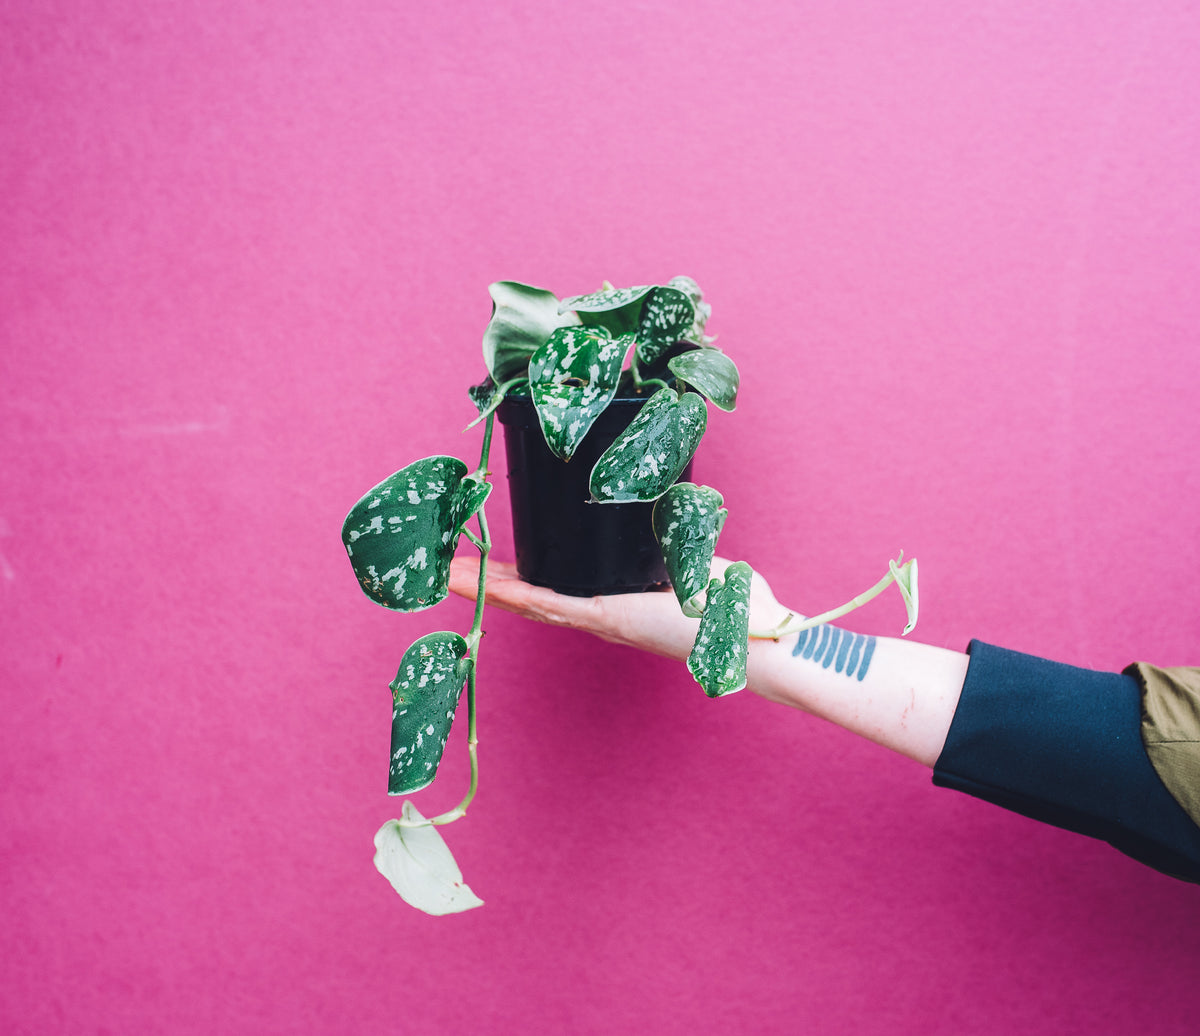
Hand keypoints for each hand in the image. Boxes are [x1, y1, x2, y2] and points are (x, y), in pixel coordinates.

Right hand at [448, 556, 793, 663]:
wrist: (753, 639)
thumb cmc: (734, 607)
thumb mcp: (696, 559)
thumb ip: (678, 538)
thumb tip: (675, 506)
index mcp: (617, 600)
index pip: (558, 586)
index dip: (519, 574)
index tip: (490, 560)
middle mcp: (602, 613)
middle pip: (533, 596)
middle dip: (489, 583)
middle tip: (449, 568)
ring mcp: (603, 618)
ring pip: (533, 601)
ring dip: (488, 589)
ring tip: (449, 576)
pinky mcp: (611, 617)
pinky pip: (554, 605)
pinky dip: (515, 596)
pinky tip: (482, 588)